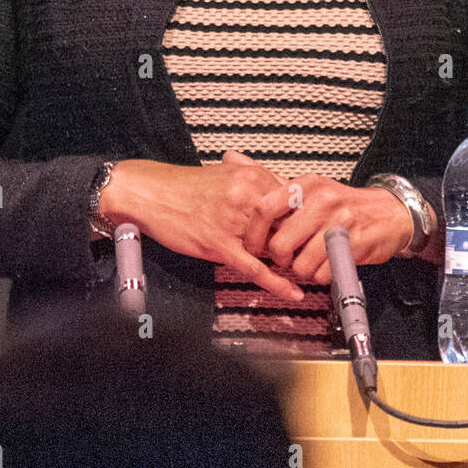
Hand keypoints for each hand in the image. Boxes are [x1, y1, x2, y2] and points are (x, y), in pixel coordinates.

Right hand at [103, 151, 304, 300]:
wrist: (149, 192)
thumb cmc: (185, 186)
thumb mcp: (226, 174)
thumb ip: (255, 182)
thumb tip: (283, 194)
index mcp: (251, 176)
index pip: (294, 198)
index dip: (307, 216)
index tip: (318, 226)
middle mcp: (246, 196)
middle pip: (290, 223)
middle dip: (301, 240)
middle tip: (311, 251)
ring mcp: (233, 222)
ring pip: (274, 246)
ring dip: (288, 260)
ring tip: (299, 269)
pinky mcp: (218, 244)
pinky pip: (254, 268)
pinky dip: (277, 283)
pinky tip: (292, 293)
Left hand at [242, 173, 414, 284]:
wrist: (388, 214)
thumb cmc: (342, 205)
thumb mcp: (310, 187)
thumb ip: (271, 181)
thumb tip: (230, 156)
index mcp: (307, 185)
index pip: (265, 207)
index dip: (253, 233)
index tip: (252, 247)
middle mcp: (323, 200)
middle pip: (280, 243)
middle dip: (280, 259)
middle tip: (287, 257)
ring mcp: (340, 223)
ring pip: (301, 264)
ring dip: (302, 270)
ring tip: (311, 259)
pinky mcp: (354, 245)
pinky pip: (323, 274)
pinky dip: (321, 276)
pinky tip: (327, 264)